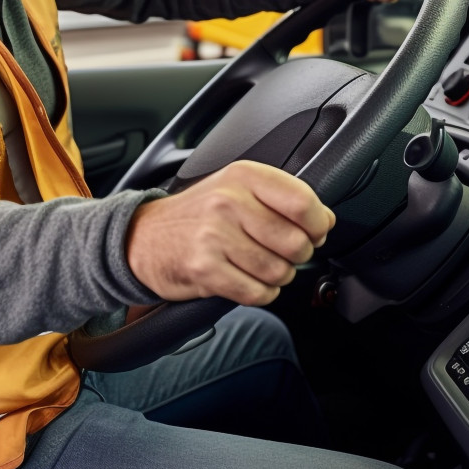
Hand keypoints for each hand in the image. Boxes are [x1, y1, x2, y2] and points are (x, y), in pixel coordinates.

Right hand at [125, 160, 334, 305]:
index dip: (317, 225)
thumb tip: (325, 219)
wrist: (143, 237)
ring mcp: (215, 235)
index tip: (312, 232)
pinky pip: (257, 293)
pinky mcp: (205, 268)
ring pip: (279, 271)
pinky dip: (258, 293)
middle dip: (295, 256)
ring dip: (275, 277)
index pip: (303, 202)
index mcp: (242, 176)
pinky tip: (243, 280)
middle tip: (277, 252)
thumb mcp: (236, 189)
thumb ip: (281, 198)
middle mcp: (228, 200)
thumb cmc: (196, 215)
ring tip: (254, 266)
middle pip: (297, 243)